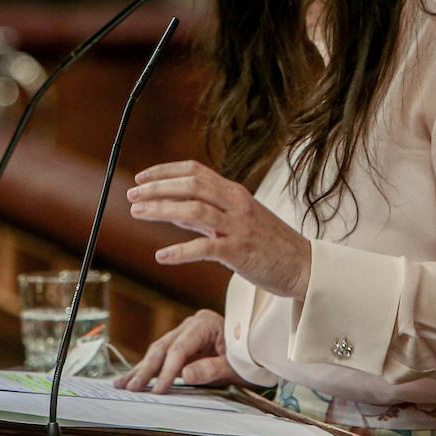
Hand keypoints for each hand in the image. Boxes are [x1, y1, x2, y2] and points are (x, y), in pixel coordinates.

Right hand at [113, 309, 243, 393]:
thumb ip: (211, 370)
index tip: (159, 390)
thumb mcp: (235, 366)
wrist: (256, 353)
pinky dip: (146, 369)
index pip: (180, 348)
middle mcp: (191, 324)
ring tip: (123, 385)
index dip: (168, 370)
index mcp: (205, 323)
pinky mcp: (181, 345)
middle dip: (147, 370)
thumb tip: (186, 374)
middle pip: (163, 347)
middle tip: (132, 389)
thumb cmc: (248, 359)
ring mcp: (184, 333)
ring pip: (157, 351)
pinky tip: (129, 379)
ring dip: (141, 370)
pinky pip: (161, 357)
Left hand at [127, 160, 312, 299]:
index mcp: (235, 192)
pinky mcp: (240, 251)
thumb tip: (173, 210)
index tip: (141, 178)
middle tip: (132, 195)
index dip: (165, 171)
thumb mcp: (239, 220)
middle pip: (191, 185)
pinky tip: (162, 256)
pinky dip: (180, 251)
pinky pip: (205, 248)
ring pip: (194, 210)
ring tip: (138, 213)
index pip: (195, 170)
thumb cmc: (269, 244)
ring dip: (162, 210)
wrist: (302, 265)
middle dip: (157, 188)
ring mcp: (238, 226)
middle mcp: (236, 203)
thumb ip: (207, 215)